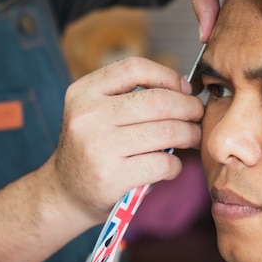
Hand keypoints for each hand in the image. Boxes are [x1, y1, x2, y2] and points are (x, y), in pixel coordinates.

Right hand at [50, 57, 203, 222]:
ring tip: (193, 137)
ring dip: (189, 134)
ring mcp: (98, 147)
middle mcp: (87, 116)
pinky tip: (171, 166)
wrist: (63, 193)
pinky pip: (162, 163)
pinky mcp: (111, 177)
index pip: (134, 68)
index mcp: (83, 92)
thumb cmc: (92, 148)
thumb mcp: (94, 112)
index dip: (167, 76)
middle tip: (198, 114)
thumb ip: (128, 97)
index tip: (184, 88)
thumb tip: (185, 90)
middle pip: (157, 101)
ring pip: (166, 132)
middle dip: (188, 107)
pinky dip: (175, 165)